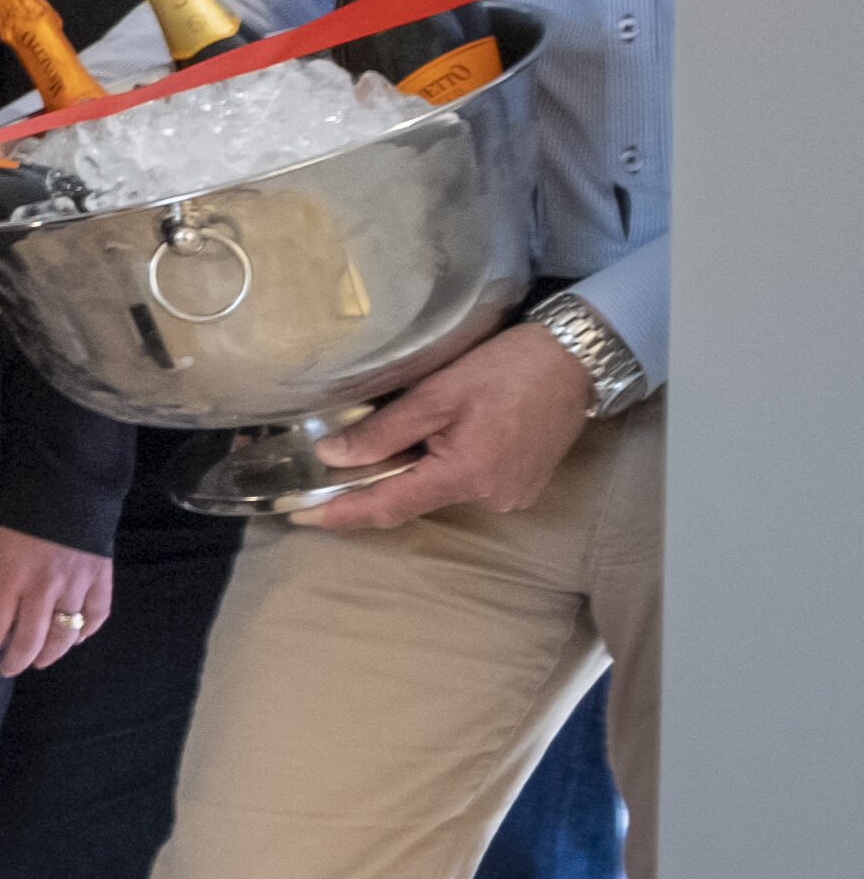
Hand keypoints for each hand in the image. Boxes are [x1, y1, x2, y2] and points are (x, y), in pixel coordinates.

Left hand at [0, 516, 114, 675]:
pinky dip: (86, 632)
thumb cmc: (13, 505)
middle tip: (7, 668)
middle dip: (16, 660)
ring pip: (65, 635)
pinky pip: (97, 615)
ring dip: (50, 654)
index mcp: (10, 575)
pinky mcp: (101, 576)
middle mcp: (44, 586)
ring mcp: (76, 583)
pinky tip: (74, 638)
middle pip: (31, 639)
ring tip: (38, 660)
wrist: (63, 477)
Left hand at [292, 320, 599, 530]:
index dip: (344, 513)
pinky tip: (441, 436)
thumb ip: (383, 432)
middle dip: (376, 481)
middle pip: (413, 497)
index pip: (389, 506)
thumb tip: (332, 455)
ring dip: (413, 468)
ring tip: (407, 429)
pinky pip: (465, 482)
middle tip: (337, 460)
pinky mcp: (520, 486)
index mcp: (464, 477)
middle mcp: (489, 498)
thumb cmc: (506, 370)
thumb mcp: (436, 394)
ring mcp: (509, 496)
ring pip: (439, 488)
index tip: (304, 516)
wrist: (574, 361)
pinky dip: (443, 465)